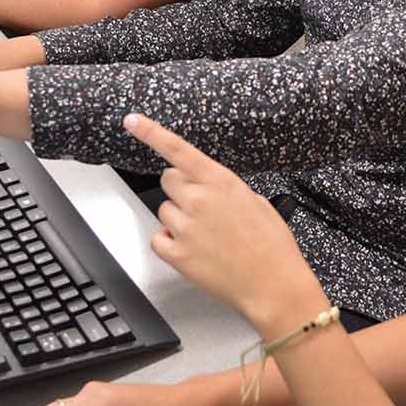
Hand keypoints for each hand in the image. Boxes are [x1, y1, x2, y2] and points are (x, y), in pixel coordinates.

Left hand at [126, 114, 325, 333]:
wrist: (274, 284)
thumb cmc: (272, 245)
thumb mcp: (256, 201)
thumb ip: (224, 188)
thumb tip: (207, 187)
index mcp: (220, 181)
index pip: (178, 149)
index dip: (150, 133)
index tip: (132, 121)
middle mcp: (199, 199)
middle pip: (168, 180)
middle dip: (181, 190)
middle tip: (202, 208)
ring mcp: (186, 227)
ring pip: (164, 211)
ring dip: (178, 219)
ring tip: (206, 236)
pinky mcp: (178, 255)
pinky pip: (158, 239)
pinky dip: (170, 243)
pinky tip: (194, 250)